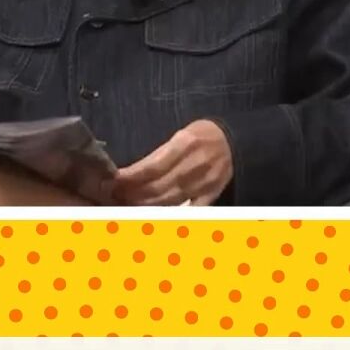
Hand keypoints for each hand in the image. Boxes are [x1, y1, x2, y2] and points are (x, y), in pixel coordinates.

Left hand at [113, 120, 232, 205]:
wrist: (235, 140)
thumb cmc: (202, 135)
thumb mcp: (181, 134)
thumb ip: (160, 154)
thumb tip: (134, 171)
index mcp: (183, 145)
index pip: (150, 166)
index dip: (130, 177)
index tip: (113, 181)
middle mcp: (193, 165)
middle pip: (156, 187)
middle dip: (133, 193)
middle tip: (116, 196)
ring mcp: (203, 182)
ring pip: (169, 200)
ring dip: (145, 205)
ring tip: (128, 204)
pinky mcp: (212, 194)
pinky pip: (190, 210)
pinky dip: (172, 214)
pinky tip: (155, 215)